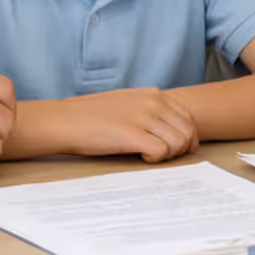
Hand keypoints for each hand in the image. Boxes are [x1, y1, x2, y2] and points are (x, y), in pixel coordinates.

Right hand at [41, 88, 199, 161]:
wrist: (65, 120)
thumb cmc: (92, 116)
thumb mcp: (127, 102)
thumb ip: (149, 109)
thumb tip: (170, 128)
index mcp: (153, 94)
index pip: (188, 117)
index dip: (187, 137)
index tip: (177, 149)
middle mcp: (153, 103)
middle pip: (188, 131)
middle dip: (182, 148)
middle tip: (164, 156)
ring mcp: (144, 117)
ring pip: (179, 142)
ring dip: (169, 155)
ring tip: (149, 156)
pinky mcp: (133, 134)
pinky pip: (162, 151)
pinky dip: (156, 159)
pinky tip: (141, 157)